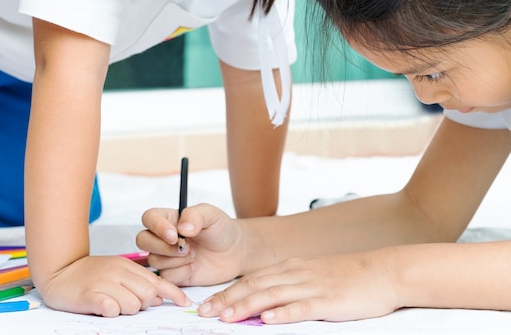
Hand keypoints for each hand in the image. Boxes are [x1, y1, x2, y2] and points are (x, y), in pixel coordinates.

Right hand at [38, 255, 191, 315]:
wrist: (59, 271)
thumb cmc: (89, 274)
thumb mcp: (117, 273)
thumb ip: (138, 283)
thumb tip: (159, 298)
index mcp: (127, 266)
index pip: (157, 280)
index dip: (174, 293)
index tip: (185, 303)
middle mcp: (118, 272)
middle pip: (148, 295)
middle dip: (143, 304)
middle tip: (127, 302)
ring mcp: (104, 282)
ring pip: (132, 306)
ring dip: (125, 310)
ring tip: (111, 303)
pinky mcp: (90, 295)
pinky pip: (111, 309)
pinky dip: (110, 312)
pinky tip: (103, 306)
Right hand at [137, 203, 243, 285]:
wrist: (234, 252)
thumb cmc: (221, 229)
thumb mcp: (212, 215)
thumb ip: (195, 215)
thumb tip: (182, 227)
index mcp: (169, 218)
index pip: (149, 218)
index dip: (157, 226)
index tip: (174, 235)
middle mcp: (163, 237)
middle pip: (143, 240)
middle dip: (163, 247)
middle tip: (187, 247)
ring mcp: (166, 256)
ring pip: (154, 260)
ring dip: (176, 260)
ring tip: (194, 255)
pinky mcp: (172, 274)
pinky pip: (166, 277)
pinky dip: (181, 273)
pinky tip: (194, 267)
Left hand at [198, 250, 399, 323]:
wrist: (382, 271)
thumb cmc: (347, 277)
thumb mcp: (312, 276)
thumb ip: (288, 286)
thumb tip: (262, 304)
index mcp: (290, 268)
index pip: (251, 280)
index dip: (227, 292)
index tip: (207, 304)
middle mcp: (296, 274)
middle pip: (254, 286)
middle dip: (227, 300)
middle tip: (204, 312)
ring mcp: (311, 286)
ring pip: (272, 295)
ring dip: (246, 306)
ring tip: (226, 317)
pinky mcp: (328, 301)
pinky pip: (302, 307)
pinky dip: (283, 313)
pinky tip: (268, 320)